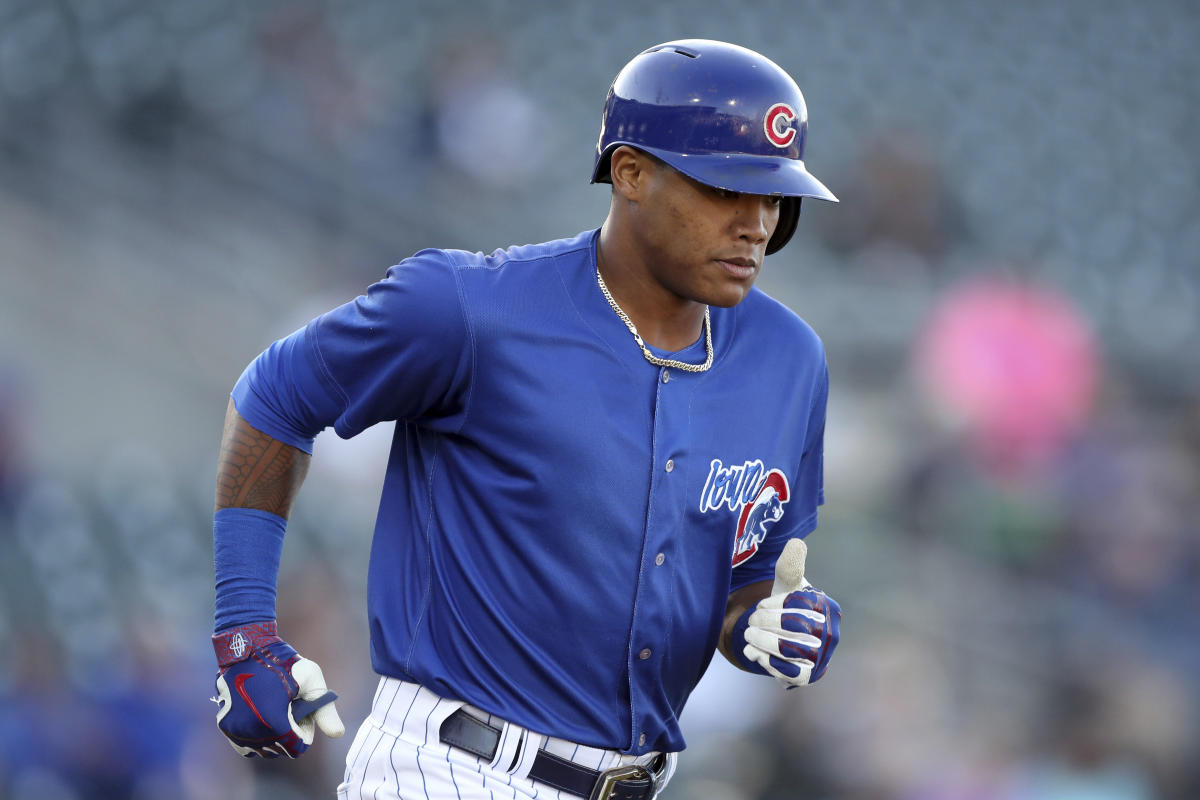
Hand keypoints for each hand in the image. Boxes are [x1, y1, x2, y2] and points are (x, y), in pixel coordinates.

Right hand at [212, 621, 344, 757]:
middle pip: (280, 749)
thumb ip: (325, 710)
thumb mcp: (311, 679)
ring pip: (262, 749)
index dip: (305, 730)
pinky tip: (262, 714)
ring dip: (273, 735)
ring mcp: (234, 731)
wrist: (246, 646)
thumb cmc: (282, 661)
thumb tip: (338, 734)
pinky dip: (256, 736)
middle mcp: (250, 732)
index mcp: (273, 723)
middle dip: (290, 732)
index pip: (296, 747)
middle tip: (291, 707)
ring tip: (277, 708)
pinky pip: (244, 744)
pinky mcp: (224, 725)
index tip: (303, 711)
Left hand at [736, 538, 840, 687]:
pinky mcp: (809, 677)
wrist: (788, 640)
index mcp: (827, 608)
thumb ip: (789, 566)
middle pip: (796, 628)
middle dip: (766, 623)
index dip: (775, 604)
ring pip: (790, 651)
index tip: (761, 604)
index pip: (800, 604)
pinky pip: (786, 672)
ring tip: (749, 635)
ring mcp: (822, 657)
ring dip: (763, 642)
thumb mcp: (787, 586)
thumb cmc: (788, 607)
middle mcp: (831, 634)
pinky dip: (765, 661)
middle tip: (751, 620)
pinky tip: (753, 652)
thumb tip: (796, 543)